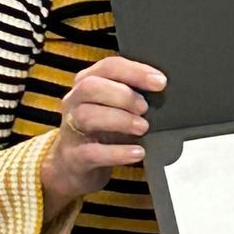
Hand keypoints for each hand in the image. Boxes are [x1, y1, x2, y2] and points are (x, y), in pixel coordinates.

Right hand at [40, 56, 166, 210]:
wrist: (73, 165)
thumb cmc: (101, 132)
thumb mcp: (116, 109)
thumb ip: (133, 96)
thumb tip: (163, 91)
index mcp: (87, 83)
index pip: (109, 67)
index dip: (135, 72)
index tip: (160, 82)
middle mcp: (75, 102)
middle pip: (91, 87)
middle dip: (123, 95)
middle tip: (145, 108)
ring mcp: (71, 129)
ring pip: (88, 115)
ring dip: (120, 120)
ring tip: (142, 128)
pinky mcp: (74, 156)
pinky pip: (93, 152)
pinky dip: (117, 152)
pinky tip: (137, 152)